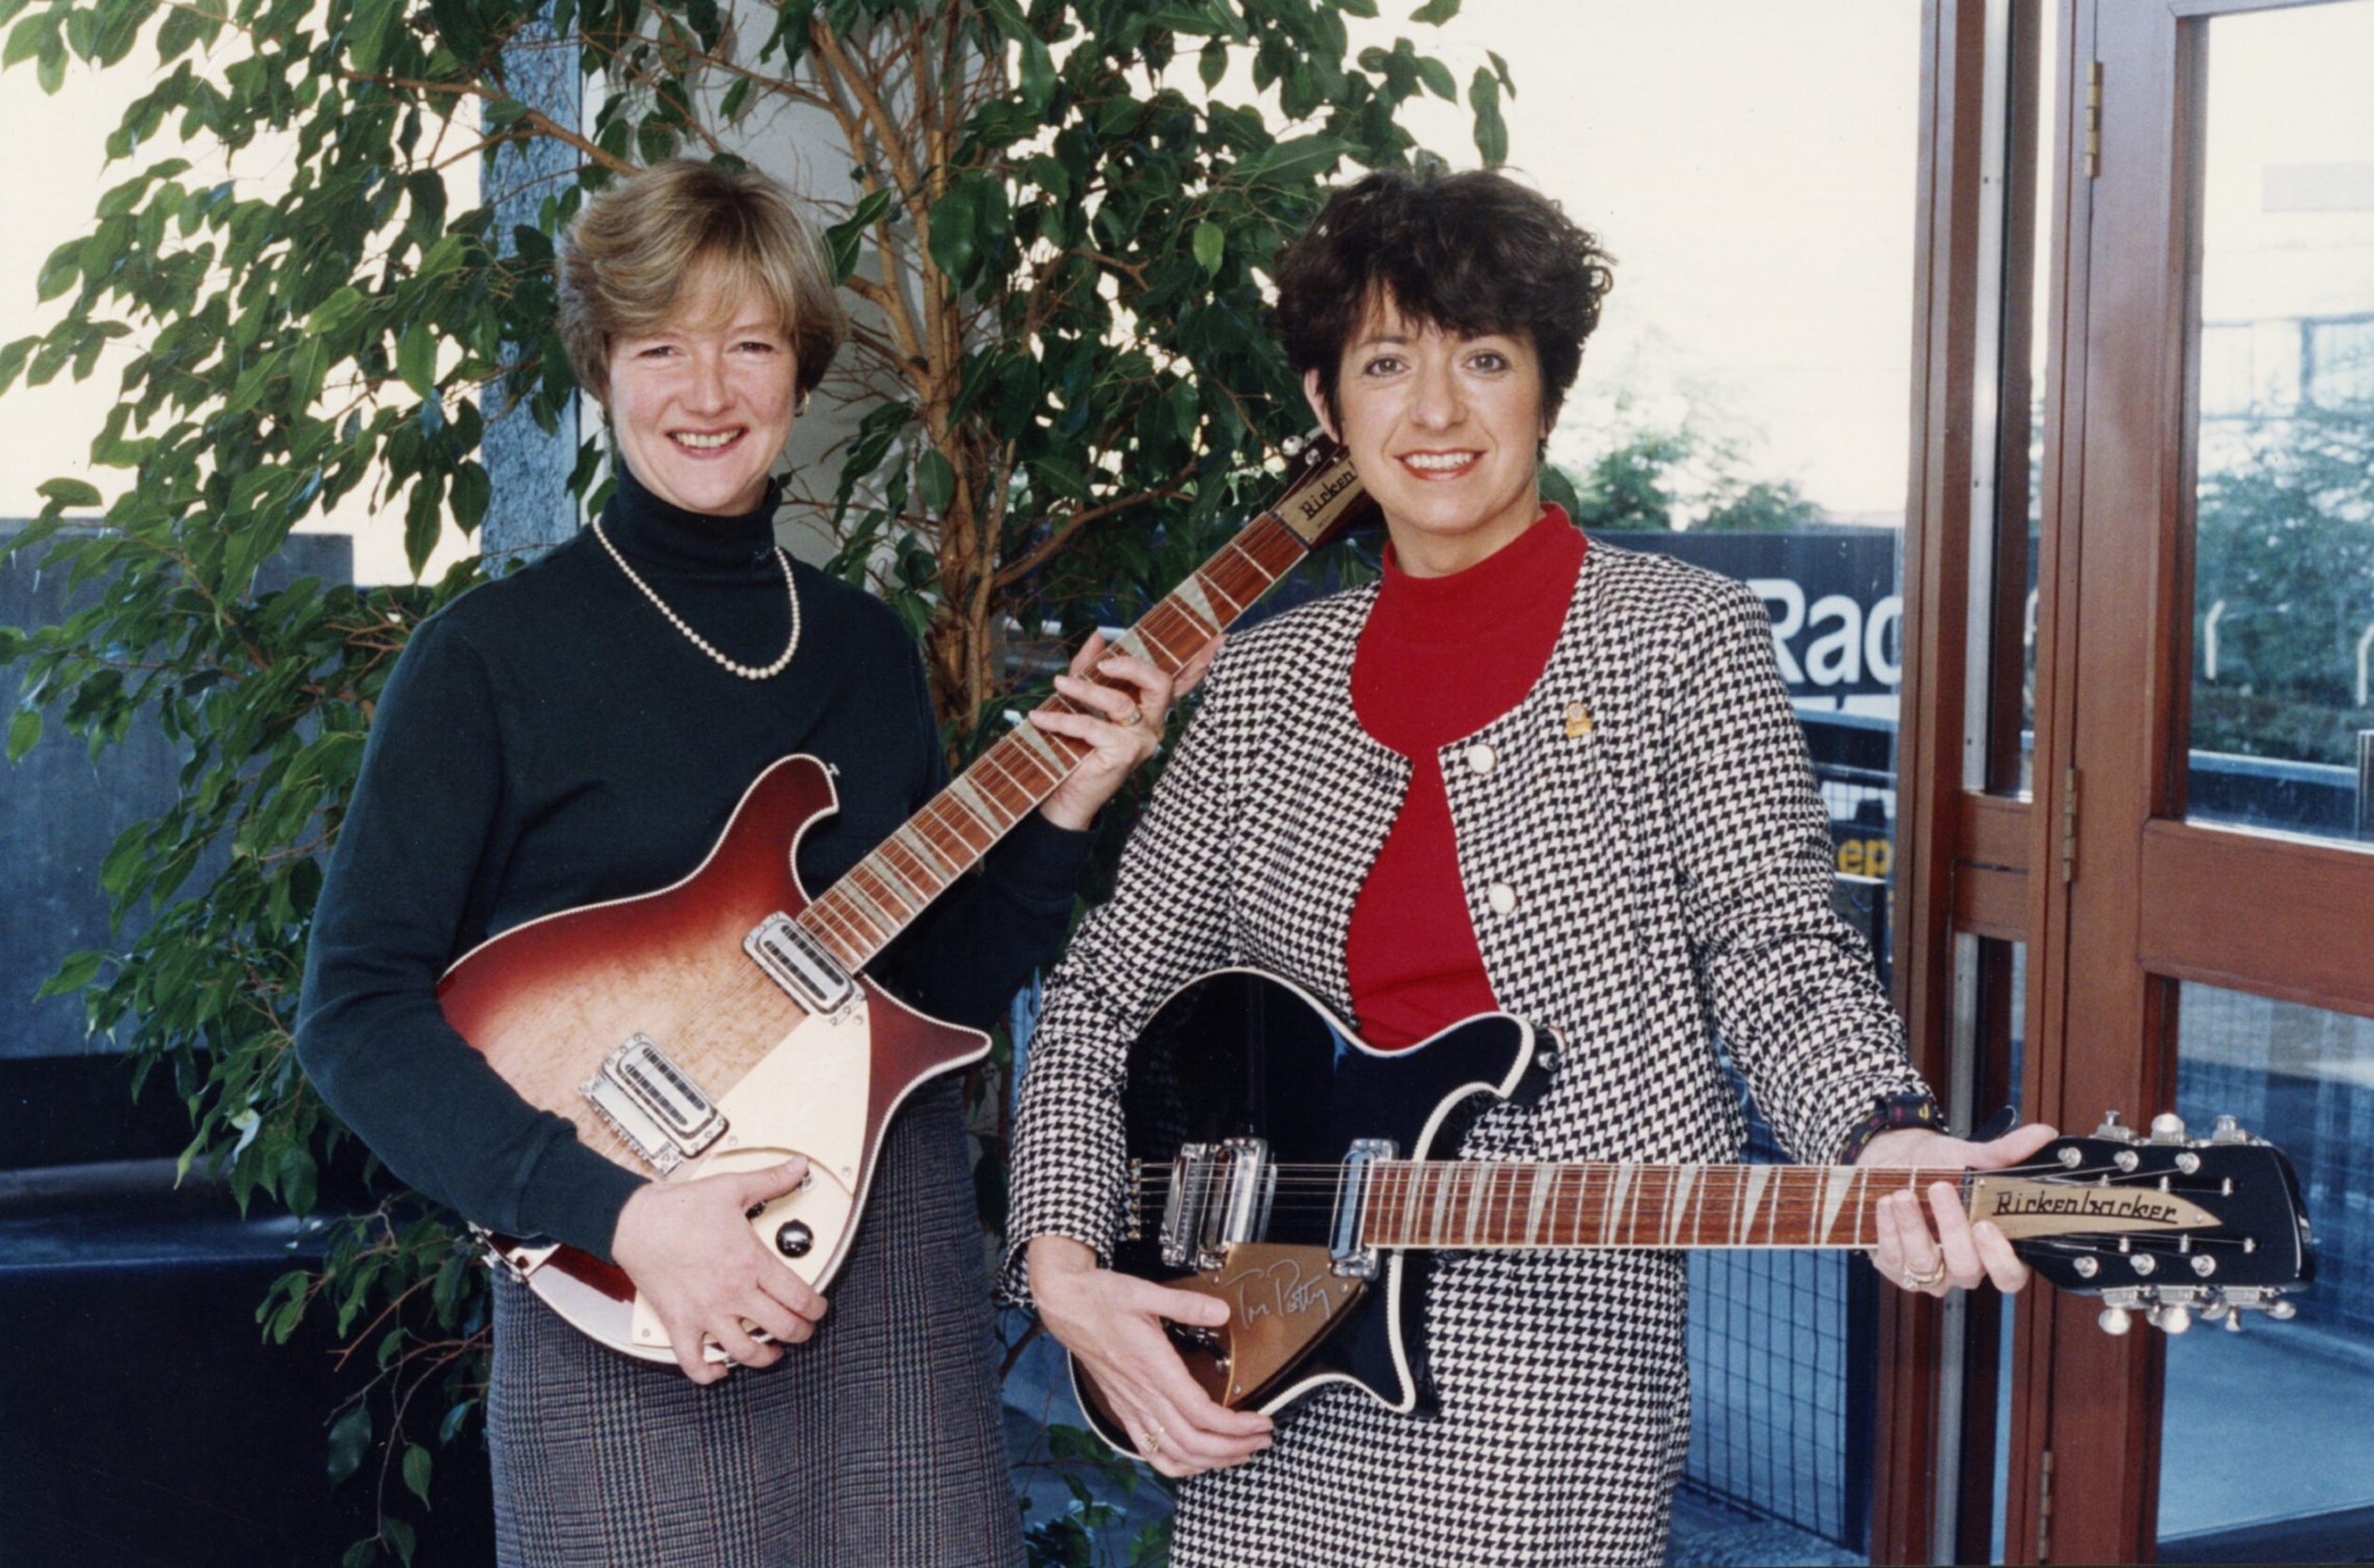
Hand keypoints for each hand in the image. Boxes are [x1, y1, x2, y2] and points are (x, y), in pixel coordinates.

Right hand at [611, 1158, 828, 1382]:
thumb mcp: (733, 1187)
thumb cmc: (679, 1208)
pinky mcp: (679, 1322)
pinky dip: (708, 1373)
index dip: (816, 1308)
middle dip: (800, 1333)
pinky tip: (718, 1370)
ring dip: (764, 1356)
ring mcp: (705, 1312)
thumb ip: (771, 1180)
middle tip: (803, 1330)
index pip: (799, 1297)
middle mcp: (732, 1292)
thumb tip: (797, 1167)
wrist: (635, 1222)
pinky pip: (693, 1362)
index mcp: (751, 1262)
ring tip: (772, 1351)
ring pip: (744, 1351)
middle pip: (781, 1328)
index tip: (818, 1308)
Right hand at [1026, 1235, 1271, 1477]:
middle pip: (1193, 1442)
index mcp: (1153, 1368)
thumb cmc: (1104, 1298)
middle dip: (1234, 1449)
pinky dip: (1178, 1465)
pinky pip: (1150, 1452)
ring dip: (1211, 1461)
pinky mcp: (1124, 1410)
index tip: (1262, 1422)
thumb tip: (1221, 1311)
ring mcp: (1132, 1407)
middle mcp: (1143, 1394)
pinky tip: (1197, 1461)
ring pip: (1174, 1454)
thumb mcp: (1147, 1292)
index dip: (1235, 1426)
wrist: (1068, 1306)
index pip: (1201, 1414)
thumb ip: (1186, 1303)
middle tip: (1263, 1440)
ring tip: (1240, 1453)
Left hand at [1031, 631, 1221, 831]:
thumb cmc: (1078, 747)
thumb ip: (1089, 668)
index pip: (1182, 683)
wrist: (1067, 794)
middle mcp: (1154, 724)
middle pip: (1159, 683)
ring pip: (1120, 702)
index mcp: (1150, 709)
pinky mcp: (1124, 754)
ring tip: (1059, 684)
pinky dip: (1064, 719)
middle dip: (1132, 666)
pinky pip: (1094, 726)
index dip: (1202, 662)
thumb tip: (1097, 636)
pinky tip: (1041, 717)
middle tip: (1102, 664)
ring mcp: (1143, 741)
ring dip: (1085, 690)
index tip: (1220, 639)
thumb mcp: (1083, 700)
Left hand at [1858, 1122, 2059, 1296]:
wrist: (1892, 1161)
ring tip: (1903, 1193)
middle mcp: (1964, 1267)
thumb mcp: (1970, 1157)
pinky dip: (1888, 1228)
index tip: (1986, 1225)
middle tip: (1941, 1189)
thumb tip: (2044, 1134)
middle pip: (1967, 1267)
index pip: (2010, 1275)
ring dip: (1913, 1226)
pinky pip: (1892, 1257)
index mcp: (1993, 1249)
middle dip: (1952, 1228)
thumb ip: (2006, 1153)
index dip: (2000, 1259)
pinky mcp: (1894, 1267)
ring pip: (1925, 1263)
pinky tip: (1886, 1203)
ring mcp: (1929, 1271)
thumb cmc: (1938, 1166)